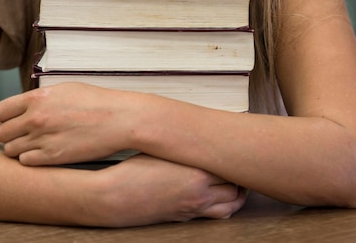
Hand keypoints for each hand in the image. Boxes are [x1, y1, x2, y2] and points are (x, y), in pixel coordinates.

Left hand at [0, 82, 134, 164]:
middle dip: (10, 133)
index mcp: (38, 98)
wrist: (119, 119)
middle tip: (24, 133)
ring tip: (35, 143)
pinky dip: (31, 159)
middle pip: (1, 133)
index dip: (5, 116)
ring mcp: (43, 139)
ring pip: (10, 150)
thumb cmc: (96, 101)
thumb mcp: (65, 89)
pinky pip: (25, 162)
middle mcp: (35, 119)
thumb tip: (25, 105)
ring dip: (19, 148)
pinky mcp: (52, 158)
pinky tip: (44, 152)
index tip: (14, 119)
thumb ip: (41, 98)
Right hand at [95, 154, 246, 225]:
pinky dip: (224, 207)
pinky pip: (216, 215)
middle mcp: (200, 194)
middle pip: (236, 187)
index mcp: (197, 174)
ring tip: (236, 180)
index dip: (235, 154)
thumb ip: (184, 146)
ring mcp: (194, 209)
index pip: (230, 165)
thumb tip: (197, 137)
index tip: (238, 144)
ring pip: (230, 205)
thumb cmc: (132, 171)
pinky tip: (221, 196)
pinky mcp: (185, 217)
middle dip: (240, 175)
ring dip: (236, 193)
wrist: (115, 198)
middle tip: (240, 161)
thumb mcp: (161, 150)